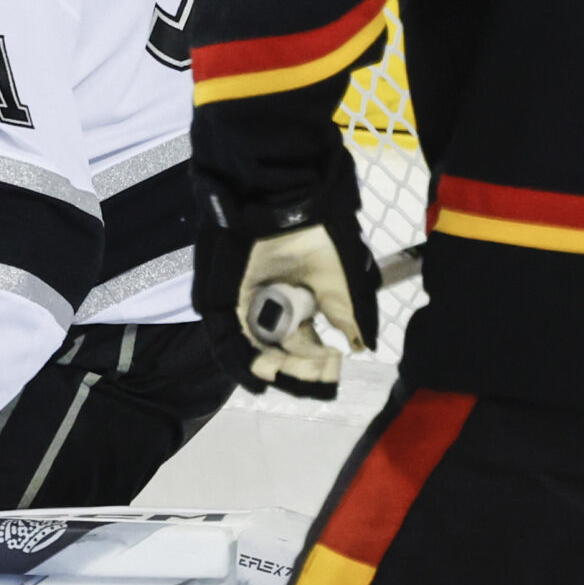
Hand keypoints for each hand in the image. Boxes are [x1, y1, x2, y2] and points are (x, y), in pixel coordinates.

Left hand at [238, 225, 362, 396]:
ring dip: (280, 370)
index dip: (321, 362)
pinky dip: (245, 365)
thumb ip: (351, 317)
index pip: (307, 345)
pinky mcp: (221, 306)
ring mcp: (246, 309)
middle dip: (303, 370)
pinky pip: (229, 344)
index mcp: (298, 304)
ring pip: (259, 354)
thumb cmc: (317, 240)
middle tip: (321, 373)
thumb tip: (362, 347)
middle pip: (284, 354)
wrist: (286, 207)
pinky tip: (265, 377)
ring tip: (300, 376)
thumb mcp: (343, 282)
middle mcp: (272, 310)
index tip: (336, 369)